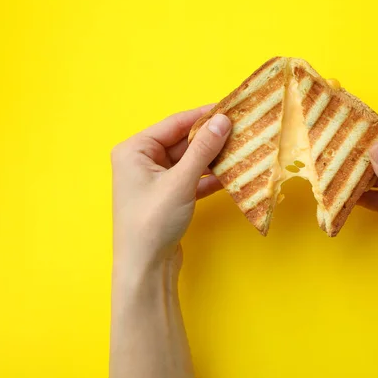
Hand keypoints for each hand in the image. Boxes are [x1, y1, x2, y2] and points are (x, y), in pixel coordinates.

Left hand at [111, 105, 231, 269]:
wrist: (145, 269)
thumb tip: (223, 120)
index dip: (203, 116)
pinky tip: (232, 175)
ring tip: (242, 150)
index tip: (231, 108)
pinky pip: (193, 179)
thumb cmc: (152, 222)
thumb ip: (203, 149)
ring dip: (214, 159)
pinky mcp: (169, 196)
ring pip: (191, 161)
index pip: (175, 124)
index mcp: (135, 150)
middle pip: (184, 141)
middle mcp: (142, 161)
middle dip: (212, 139)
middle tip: (242, 130)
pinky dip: (210, 178)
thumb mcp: (180, 182)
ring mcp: (156, 180)